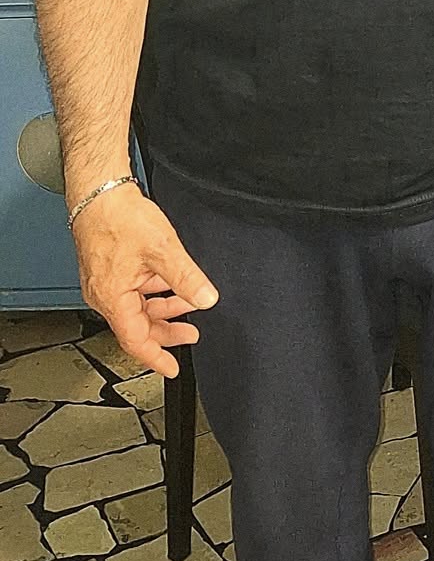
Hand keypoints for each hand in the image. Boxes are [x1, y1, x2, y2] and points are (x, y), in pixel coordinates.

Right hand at [71, 183, 217, 376]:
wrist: (99, 192)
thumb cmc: (119, 218)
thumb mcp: (163, 250)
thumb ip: (187, 278)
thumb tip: (206, 299)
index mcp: (112, 297)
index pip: (135, 340)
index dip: (156, 356)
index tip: (172, 368)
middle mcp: (104, 294)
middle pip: (137, 326)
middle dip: (166, 332)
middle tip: (191, 334)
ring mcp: (105, 282)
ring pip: (137, 307)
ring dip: (164, 308)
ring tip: (189, 305)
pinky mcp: (109, 269)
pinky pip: (133, 292)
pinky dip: (155, 292)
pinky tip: (172, 284)